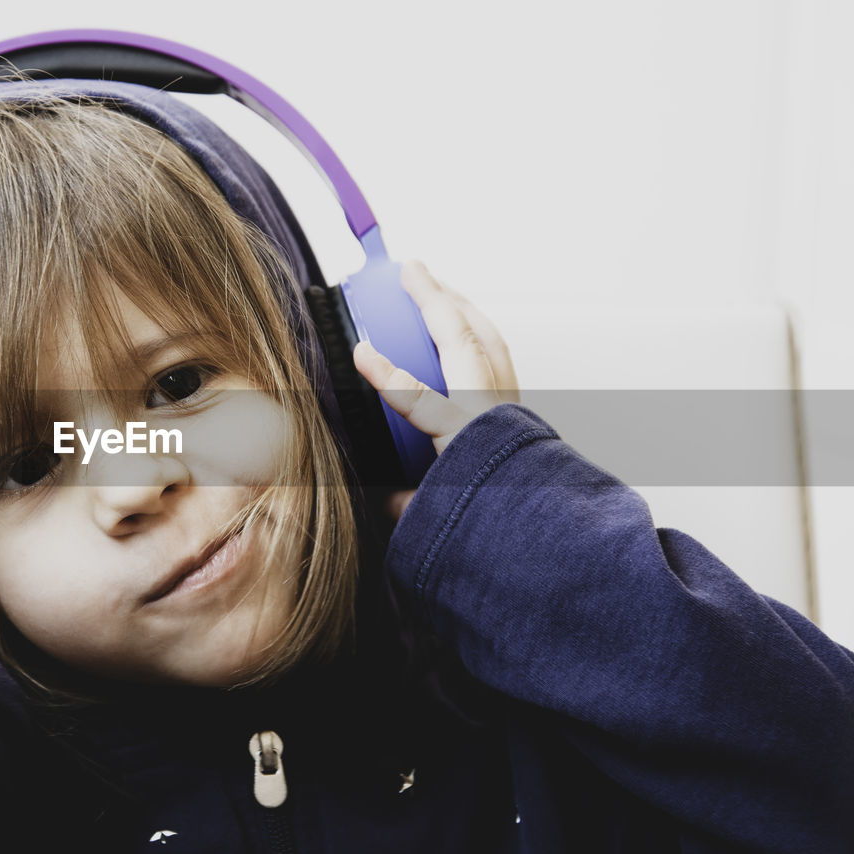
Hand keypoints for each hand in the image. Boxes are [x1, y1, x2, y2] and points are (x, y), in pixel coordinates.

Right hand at [352, 261, 519, 518]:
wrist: (551, 527)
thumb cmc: (495, 516)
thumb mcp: (438, 519)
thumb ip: (408, 503)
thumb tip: (387, 496)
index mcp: (467, 440)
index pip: (422, 401)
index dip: (387, 374)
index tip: (360, 352)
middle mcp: (492, 413)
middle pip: (464, 342)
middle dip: (435, 299)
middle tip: (410, 269)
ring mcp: (510, 405)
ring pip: (487, 339)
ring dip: (459, 306)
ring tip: (436, 287)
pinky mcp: (520, 407)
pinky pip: (497, 354)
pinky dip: (476, 331)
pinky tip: (463, 326)